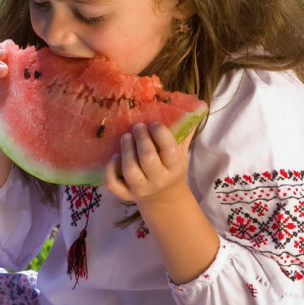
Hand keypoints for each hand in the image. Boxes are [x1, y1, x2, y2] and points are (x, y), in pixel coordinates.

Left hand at [105, 122, 217, 282]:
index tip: (153, 123)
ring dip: (126, 150)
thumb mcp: (180, 154)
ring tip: (125, 136)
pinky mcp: (125, 195)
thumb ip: (184, 133)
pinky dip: (110, 169)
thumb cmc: (170, 169)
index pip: (169, 149)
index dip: (160, 133)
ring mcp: (140, 189)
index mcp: (174, 168)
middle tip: (137, 126)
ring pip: (130, 170)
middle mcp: (158, 180)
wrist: (162, 197)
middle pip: (147, 158)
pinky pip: (113, 184)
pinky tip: (113, 157)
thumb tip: (193, 106)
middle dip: (141, 139)